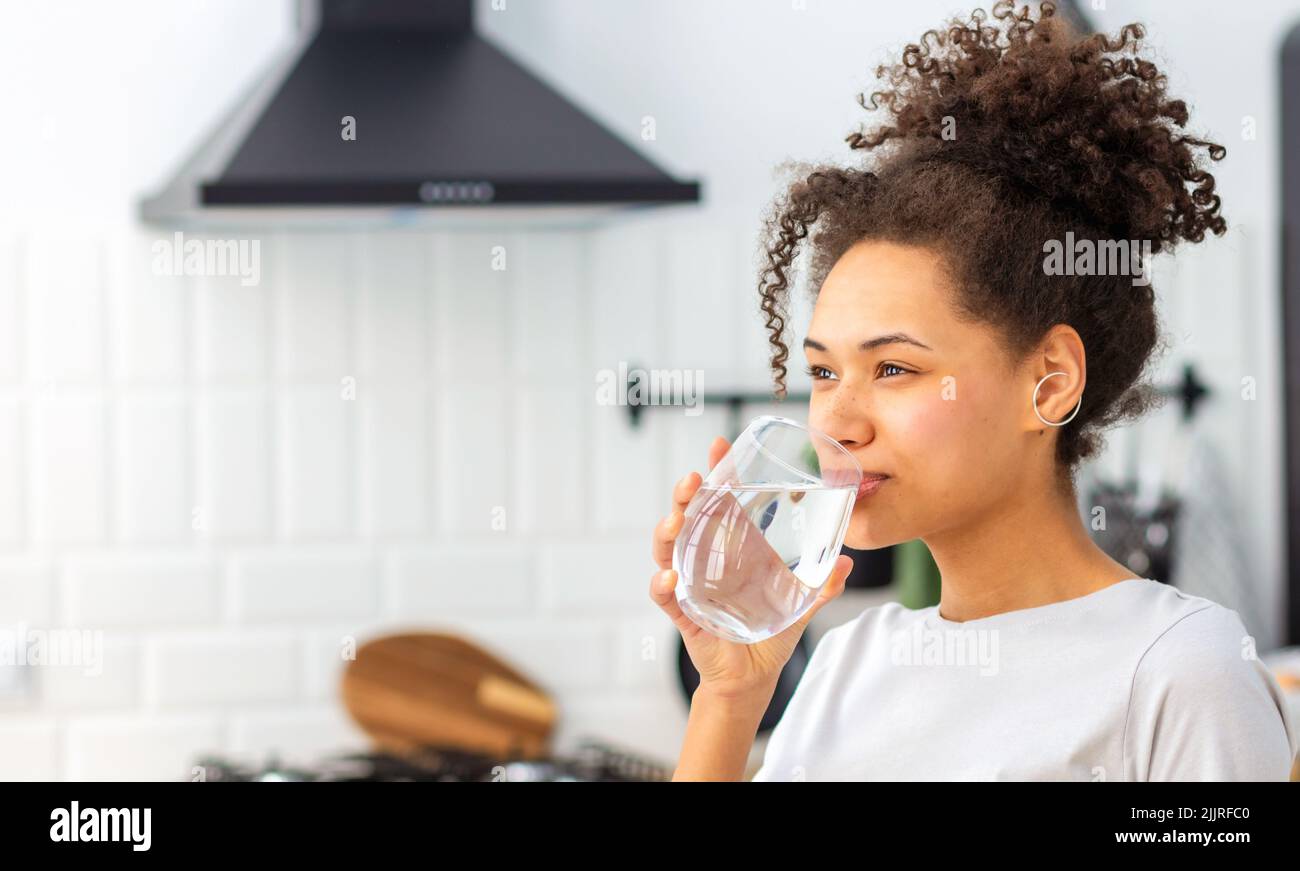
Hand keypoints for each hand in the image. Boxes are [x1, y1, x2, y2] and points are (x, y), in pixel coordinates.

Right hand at [648, 435, 854, 701]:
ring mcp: (690, 584)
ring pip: (668, 550)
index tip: (720, 444)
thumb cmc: (769, 631)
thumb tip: (848, 562)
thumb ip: (820, 584)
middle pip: (686, 517)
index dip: (716, 472)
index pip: (717, 501)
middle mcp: (704, 560)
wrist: (753, 676)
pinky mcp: (684, 613)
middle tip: (694, 479)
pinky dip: (662, 586)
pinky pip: (665, 596)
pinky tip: (668, 578)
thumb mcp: (799, 603)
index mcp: (729, 548)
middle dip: (684, 495)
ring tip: (676, 520)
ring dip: (668, 532)